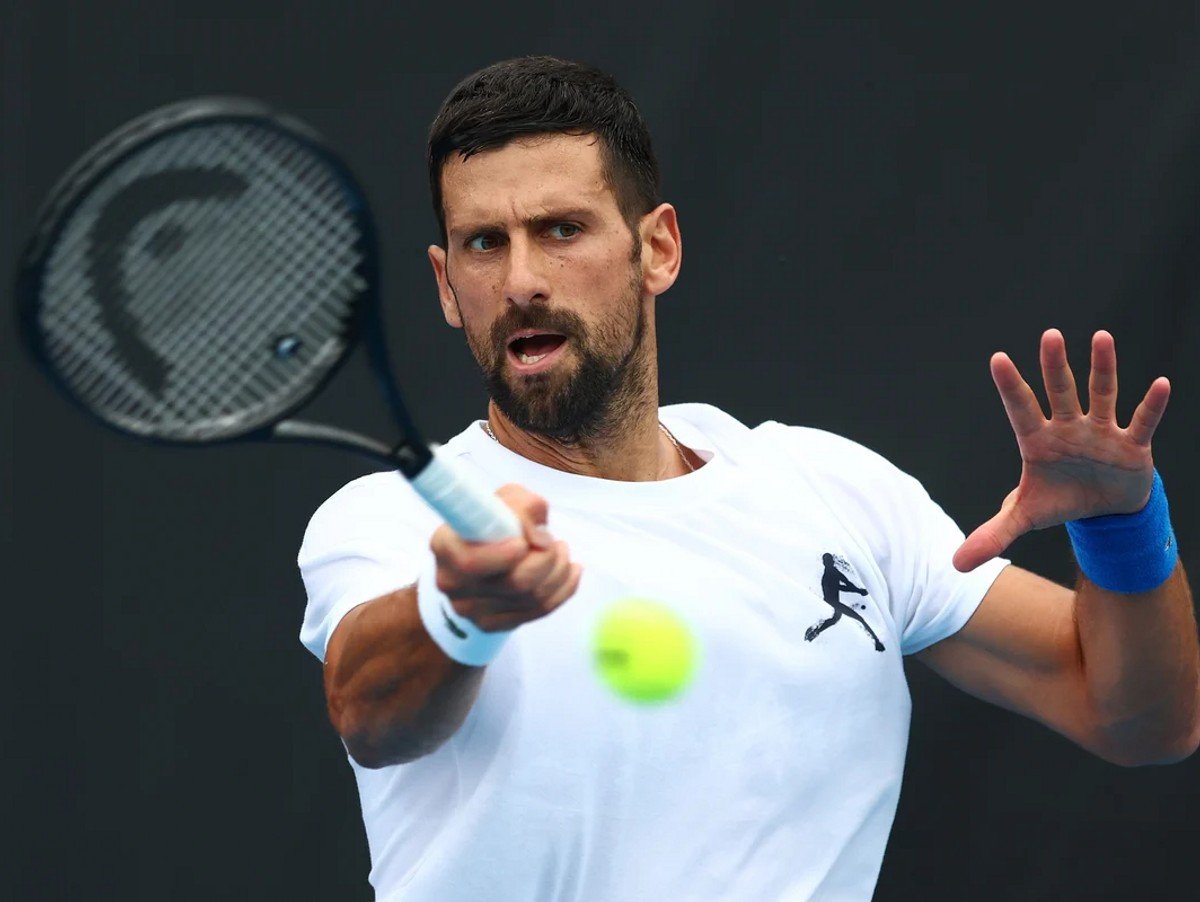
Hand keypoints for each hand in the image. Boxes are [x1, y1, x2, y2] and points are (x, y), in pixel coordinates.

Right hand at [430, 484, 582, 630]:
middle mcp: (453, 583)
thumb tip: (540, 536)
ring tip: (560, 550)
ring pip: (533, 598)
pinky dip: (564, 588)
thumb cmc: (491, 521)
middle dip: (546, 559)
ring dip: (559, 570)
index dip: (502, 555)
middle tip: (552, 541)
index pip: (470, 562)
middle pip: (515, 583)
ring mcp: (472, 610)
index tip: (523, 543)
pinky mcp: (494, 624)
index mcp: (446, 546)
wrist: (483, 552)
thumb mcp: (505, 500)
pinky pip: (540, 610)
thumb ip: (523, 506)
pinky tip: (569, 570)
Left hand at [954, 329, 1169, 571]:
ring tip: (1101, 337)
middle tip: (1049, 335)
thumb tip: (954, 566)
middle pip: (1059, 392)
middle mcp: (1068, 428)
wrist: (1102, 510)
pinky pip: (1142, 422)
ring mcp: (1100, 432)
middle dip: (1054, 366)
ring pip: (1101, 394)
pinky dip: (1151, 406)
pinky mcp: (1130, 445)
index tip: (996, 358)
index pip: (1019, 409)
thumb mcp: (1025, 518)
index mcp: (1037, 440)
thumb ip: (992, 535)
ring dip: (1102, 368)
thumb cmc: (1058, 500)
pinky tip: (1160, 384)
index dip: (1010, 386)